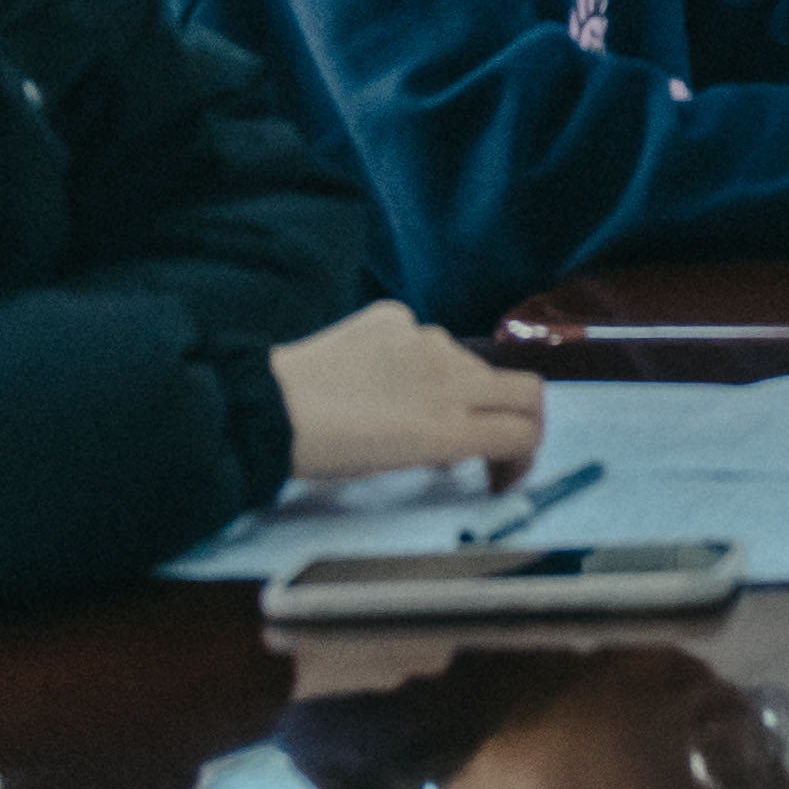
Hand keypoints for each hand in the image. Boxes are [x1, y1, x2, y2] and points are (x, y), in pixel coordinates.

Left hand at [272, 302, 543, 483]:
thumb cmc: (323, 454)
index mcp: (451, 427)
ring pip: (469, 363)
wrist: (262, 407)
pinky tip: (377, 374)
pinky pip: (420, 335)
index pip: (526, 431)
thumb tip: (460, 445)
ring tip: (411, 410)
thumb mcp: (397, 466)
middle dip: (520, 418)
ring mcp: (423, 337)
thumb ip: (445, 449)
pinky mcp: (391, 315)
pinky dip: (412, 357)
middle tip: (491, 440)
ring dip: (459, 388)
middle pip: (526, 390)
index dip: (523, 456)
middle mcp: (450, 376)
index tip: (498, 473)